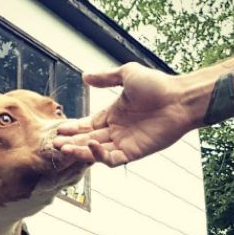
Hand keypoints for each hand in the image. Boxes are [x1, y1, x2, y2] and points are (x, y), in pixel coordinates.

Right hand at [52, 63, 195, 166]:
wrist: (179, 99)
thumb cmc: (157, 85)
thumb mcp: (127, 75)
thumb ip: (106, 78)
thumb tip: (85, 76)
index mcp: (114, 114)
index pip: (88, 124)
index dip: (73, 127)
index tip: (59, 128)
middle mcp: (117, 130)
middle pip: (88, 139)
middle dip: (71, 141)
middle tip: (55, 142)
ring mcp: (125, 142)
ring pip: (96, 152)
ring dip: (80, 150)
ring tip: (64, 147)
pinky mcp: (134, 152)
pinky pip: (112, 159)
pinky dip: (99, 156)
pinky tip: (90, 145)